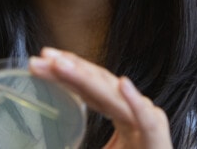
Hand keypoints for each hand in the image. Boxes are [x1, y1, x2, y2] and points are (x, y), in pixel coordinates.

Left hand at [29, 47, 172, 148]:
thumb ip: (83, 145)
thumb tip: (58, 144)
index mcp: (118, 113)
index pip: (88, 88)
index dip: (65, 72)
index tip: (41, 61)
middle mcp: (130, 109)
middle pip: (96, 84)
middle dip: (68, 68)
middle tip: (42, 56)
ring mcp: (144, 119)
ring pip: (113, 95)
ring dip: (88, 77)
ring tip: (63, 65)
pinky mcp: (156, 134)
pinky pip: (144, 116)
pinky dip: (134, 100)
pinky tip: (123, 84)